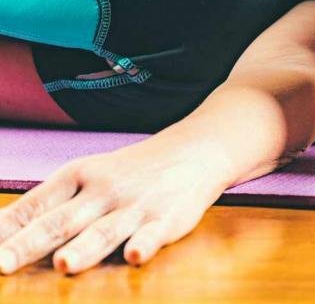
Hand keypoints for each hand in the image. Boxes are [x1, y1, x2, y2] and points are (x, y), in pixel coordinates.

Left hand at [0, 143, 226, 274]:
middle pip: (61, 222)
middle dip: (30, 245)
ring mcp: (136, 205)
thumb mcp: (89, 176)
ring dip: (84, 249)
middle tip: (2, 265)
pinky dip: (145, 244)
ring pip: (104, 231)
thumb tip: (1, 237)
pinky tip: (135, 255)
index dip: (5, 230)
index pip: (34, 206)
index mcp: (78, 176)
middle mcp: (103, 190)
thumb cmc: (131, 171)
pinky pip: (155, 234)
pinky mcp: (168, 218)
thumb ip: (51, 207)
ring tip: (64, 265)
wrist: (197, 149)